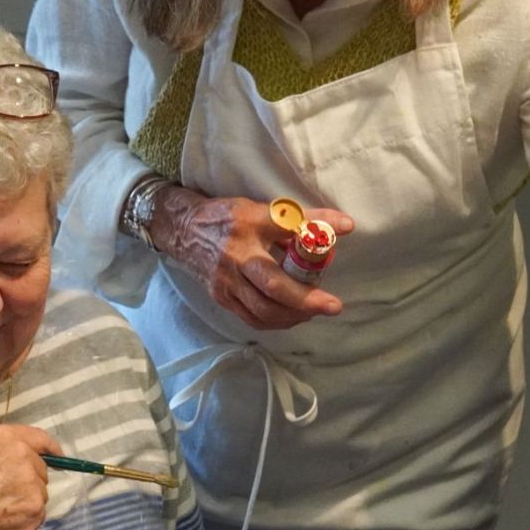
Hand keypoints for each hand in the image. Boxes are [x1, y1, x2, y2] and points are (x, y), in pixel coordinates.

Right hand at [0, 424, 58, 529]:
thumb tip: (2, 462)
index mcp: (3, 438)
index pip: (39, 438)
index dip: (49, 448)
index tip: (55, 455)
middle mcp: (24, 457)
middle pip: (39, 468)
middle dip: (27, 479)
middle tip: (2, 493)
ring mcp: (33, 486)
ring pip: (38, 493)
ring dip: (25, 500)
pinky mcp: (35, 511)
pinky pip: (36, 514)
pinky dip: (23, 518)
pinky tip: (1, 522)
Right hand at [155, 184, 353, 330]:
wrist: (183, 231)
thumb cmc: (227, 218)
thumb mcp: (261, 209)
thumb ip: (301, 219)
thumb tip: (345, 226)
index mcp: (248, 226)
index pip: (286, 225)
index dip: (314, 229)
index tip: (345, 229)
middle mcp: (235, 257)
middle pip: (272, 287)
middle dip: (305, 301)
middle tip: (332, 306)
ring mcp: (226, 282)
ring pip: (262, 310)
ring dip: (292, 315)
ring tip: (313, 311)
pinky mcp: (221, 297)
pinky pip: (251, 317)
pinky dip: (275, 321)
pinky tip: (290, 315)